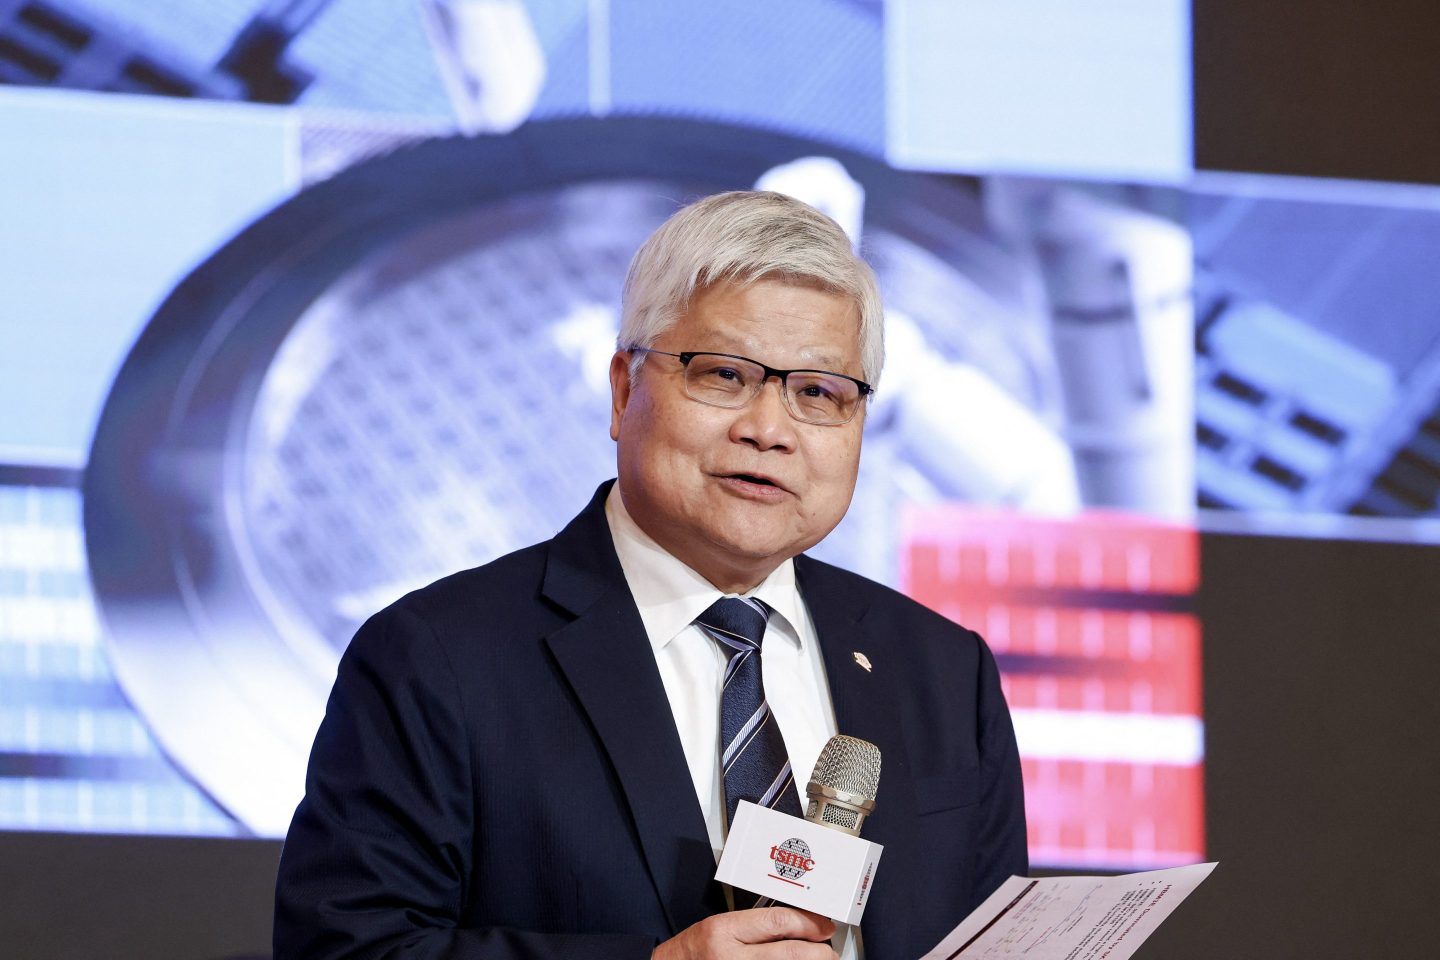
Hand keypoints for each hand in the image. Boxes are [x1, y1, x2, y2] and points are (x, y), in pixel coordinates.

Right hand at [653, 907, 837, 959]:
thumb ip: (754, 927)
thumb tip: (796, 927)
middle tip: (828, 952)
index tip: (823, 926)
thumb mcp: (718, 927)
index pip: (776, 922)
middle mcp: (730, 958)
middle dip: (818, 953)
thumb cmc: (690, 953)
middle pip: (789, 954)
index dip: (807, 924)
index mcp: (722, 931)